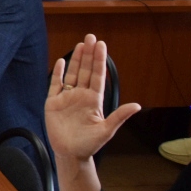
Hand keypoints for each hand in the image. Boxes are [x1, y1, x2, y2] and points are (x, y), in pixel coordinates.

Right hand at [46, 35, 140, 167]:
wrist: (70, 154)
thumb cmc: (89, 144)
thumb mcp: (107, 130)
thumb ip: (119, 116)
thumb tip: (137, 105)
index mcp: (94, 100)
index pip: (98, 76)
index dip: (99, 60)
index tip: (102, 46)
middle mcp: (81, 96)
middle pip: (85, 71)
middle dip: (89, 54)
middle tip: (91, 37)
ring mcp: (67, 98)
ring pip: (72, 74)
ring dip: (76, 60)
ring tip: (80, 45)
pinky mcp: (53, 103)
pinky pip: (55, 85)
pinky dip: (58, 74)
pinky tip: (62, 62)